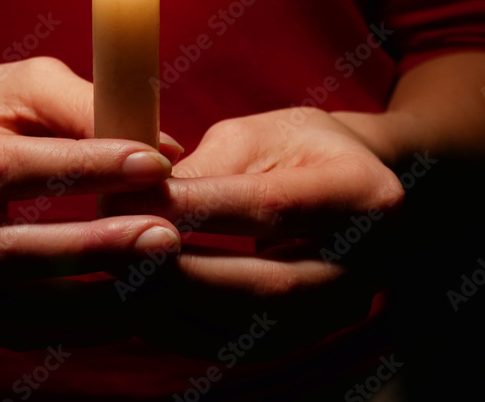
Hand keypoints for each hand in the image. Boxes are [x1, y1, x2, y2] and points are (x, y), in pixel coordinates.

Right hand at [0, 57, 184, 347]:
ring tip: (156, 277)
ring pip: (8, 305)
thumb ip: (86, 108)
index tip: (154, 164)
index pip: (1, 166)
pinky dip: (74, 326)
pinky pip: (13, 332)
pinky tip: (127, 309)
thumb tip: (163, 149)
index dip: (82, 168)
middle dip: (90, 245)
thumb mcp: (24, 86)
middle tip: (165, 236)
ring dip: (90, 298)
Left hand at [101, 108, 404, 362]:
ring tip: (120, 281)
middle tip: (117, 255)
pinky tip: (143, 306)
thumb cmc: (298, 149)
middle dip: (181, 275)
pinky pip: (243, 348)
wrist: (358, 190)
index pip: (269, 207)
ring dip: (177, 310)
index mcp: (363, 193)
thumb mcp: (257, 136)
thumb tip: (139, 203)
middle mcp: (367, 263)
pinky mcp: (310, 336)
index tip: (129, 200)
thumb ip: (206, 168)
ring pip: (253, 330)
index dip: (195, 209)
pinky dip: (186, 331)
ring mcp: (343, 310)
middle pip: (267, 286)